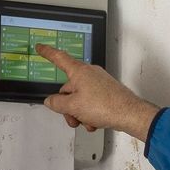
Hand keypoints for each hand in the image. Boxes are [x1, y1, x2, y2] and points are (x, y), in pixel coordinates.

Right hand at [34, 44, 159, 141]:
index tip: (40, 47)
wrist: (129, 114)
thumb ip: (57, 103)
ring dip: (79, 113)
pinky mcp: (107, 92)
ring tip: (87, 122)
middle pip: (68, 88)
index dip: (47, 53)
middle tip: (73, 118)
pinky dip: (90, 114)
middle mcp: (90, 74)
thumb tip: (51, 101)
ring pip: (80, 98)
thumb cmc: (105, 106)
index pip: (59, 58)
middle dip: (67, 106)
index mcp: (79, 71)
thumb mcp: (73, 106)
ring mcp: (99, 83)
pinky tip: (94, 123)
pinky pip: (91, 102)